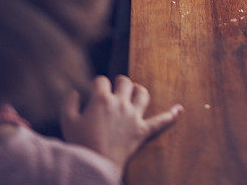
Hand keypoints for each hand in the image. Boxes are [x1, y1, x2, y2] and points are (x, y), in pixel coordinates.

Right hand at [60, 75, 182, 170]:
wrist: (94, 166)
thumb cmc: (79, 144)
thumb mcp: (67, 122)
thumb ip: (69, 103)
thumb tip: (74, 93)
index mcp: (102, 99)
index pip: (101, 80)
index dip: (96, 84)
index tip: (92, 91)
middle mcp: (120, 103)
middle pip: (124, 81)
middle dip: (119, 82)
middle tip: (114, 89)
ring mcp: (133, 117)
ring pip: (142, 93)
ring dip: (138, 91)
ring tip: (133, 92)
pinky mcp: (142, 131)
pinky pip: (160, 121)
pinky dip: (170, 116)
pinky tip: (179, 109)